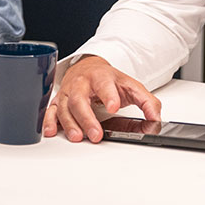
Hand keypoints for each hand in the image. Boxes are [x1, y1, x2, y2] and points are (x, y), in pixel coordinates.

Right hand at [43, 55, 161, 142]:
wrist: (88, 68)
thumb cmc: (108, 79)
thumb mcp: (131, 86)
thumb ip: (147, 102)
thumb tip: (155, 118)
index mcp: (100, 76)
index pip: (104, 84)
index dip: (109, 95)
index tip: (113, 106)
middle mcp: (81, 83)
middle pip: (80, 99)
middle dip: (87, 118)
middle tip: (96, 134)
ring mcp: (68, 92)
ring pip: (64, 107)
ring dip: (69, 123)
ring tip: (78, 137)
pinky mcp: (59, 101)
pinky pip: (50, 110)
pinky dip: (49, 121)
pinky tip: (52, 131)